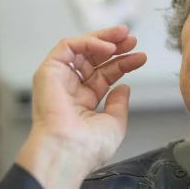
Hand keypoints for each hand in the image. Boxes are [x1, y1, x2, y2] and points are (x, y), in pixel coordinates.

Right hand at [16, 25, 146, 188]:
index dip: (123, 64)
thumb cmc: (88, 147)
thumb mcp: (114, 123)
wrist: (68, 152)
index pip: (105, 75)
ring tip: (124, 36)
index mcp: (83, 103)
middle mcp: (70, 90)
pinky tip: (108, 47)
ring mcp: (58, 80)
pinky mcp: (48, 72)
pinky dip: (88, 42)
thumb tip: (124, 87)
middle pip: (93, 59)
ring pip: (80, 49)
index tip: (141, 57)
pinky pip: (67, 47)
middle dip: (114, 46)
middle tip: (132, 39)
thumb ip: (119, 104)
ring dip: (103, 39)